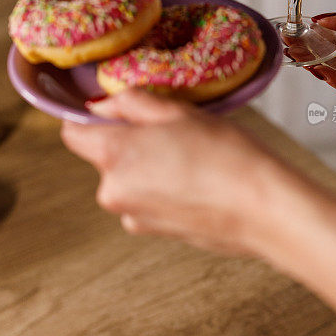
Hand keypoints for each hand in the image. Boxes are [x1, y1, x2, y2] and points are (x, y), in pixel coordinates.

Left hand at [61, 90, 283, 255]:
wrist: (264, 210)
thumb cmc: (227, 155)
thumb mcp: (179, 112)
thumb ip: (130, 103)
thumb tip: (100, 106)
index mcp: (114, 154)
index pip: (71, 132)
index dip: (87, 118)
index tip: (113, 111)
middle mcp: (112, 190)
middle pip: (102, 156)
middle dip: (128, 141)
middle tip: (172, 131)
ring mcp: (131, 215)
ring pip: (125, 178)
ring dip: (146, 165)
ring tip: (190, 158)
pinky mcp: (151, 232)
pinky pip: (143, 199)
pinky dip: (160, 188)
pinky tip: (195, 182)